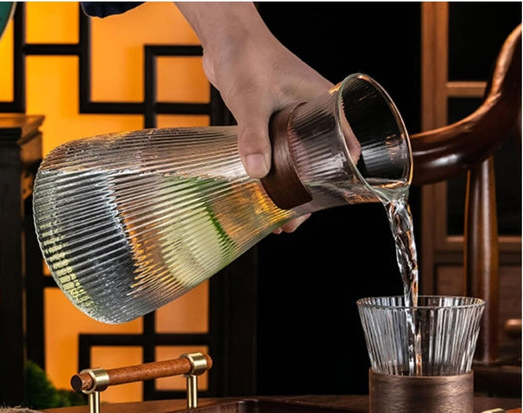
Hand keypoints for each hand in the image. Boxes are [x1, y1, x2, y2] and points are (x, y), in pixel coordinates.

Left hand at [175, 2, 359, 231]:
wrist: (224, 35)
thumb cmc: (246, 55)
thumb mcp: (251, 99)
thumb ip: (253, 135)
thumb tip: (257, 172)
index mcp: (323, 105)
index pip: (345, 146)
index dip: (341, 178)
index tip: (326, 203)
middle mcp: (313, 114)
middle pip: (320, 161)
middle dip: (309, 193)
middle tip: (294, 220)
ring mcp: (292, 118)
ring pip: (299, 160)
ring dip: (290, 187)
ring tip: (279, 216)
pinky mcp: (273, 120)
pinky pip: (280, 152)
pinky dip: (275, 173)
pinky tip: (263, 191)